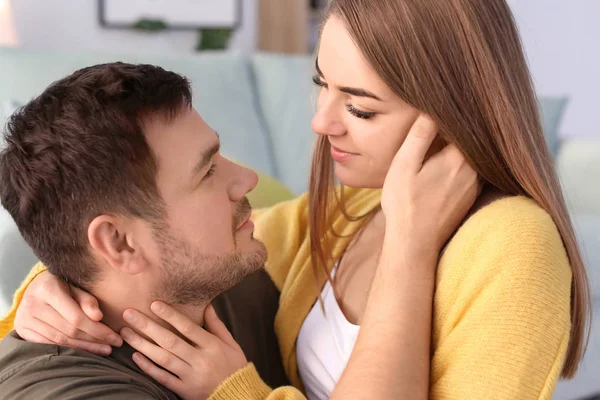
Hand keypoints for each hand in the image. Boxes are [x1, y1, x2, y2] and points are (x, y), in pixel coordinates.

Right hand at [14, 271, 120, 354]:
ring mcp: (24, 318)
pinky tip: (84, 352)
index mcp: (48, 289)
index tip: (115, 337)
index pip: (76, 317)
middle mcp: (32, 304)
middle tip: (113, 345)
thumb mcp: (76, 286)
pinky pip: (48, 345)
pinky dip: (68, 350)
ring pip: (60, 340)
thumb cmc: (62, 285)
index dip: (98, 330)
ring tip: (104, 350)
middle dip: (94, 340)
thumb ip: (87, 300)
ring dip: (84, 348)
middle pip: (69, 330)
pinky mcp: (22, 330)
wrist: (35, 287)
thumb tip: (98, 317)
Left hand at [121, 302, 247, 399]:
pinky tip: (135, 356)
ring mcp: (191, 376)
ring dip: (142, 344)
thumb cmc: (233, 366)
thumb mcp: (230, 343)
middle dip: (147, 326)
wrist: (237, 395)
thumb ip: (216, 325)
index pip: (188, 328)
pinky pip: (163, 378)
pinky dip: (148, 367)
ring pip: (163, 359)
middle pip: (170, 341)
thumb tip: (206, 304)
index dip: (170, 315)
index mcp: (212, 346)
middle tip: (129, 314)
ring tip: (126, 333)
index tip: (154, 304)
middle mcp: (200, 360)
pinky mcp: (184, 390)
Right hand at [381, 114, 479, 252]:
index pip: (462, 126)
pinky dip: (460, 165)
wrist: (414, 243)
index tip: (440, 105)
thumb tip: (430, 109)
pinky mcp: (470, 198)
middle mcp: (473, 171)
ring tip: (442, 140)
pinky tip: (445, 166)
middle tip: (441, 118)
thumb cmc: (405, 203)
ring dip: (459, 148)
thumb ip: (420, 136)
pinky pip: (470, 172)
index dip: (452, 114)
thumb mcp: (405, 164)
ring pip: (471, 157)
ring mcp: (474, 186)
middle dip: (456, 130)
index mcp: (459, 158)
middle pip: (469, 141)